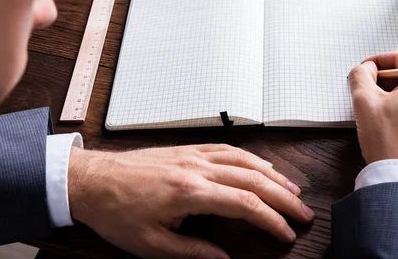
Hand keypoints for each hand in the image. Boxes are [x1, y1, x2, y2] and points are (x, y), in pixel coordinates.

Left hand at [68, 144, 313, 258]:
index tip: (288, 233)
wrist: (92, 180)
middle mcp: (198, 167)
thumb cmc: (117, 213)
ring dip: (273, 175)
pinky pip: (228, 149)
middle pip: (254, 178)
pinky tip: (261, 166)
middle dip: (284, 197)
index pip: (245, 203)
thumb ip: (192, 252)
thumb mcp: (151, 245)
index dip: (271, 220)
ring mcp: (194, 154)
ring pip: (245, 160)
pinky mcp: (188, 149)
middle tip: (305, 212)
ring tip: (293, 190)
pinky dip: (251, 158)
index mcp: (190, 192)